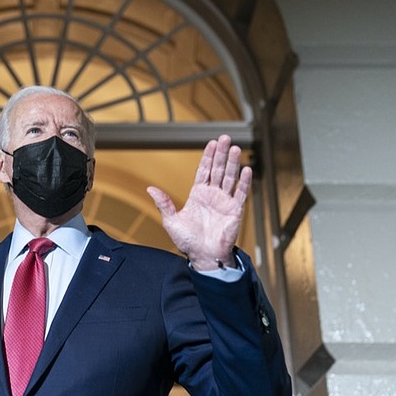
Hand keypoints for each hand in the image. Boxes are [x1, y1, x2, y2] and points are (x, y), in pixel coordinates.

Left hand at [147, 135, 250, 270]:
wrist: (203, 257)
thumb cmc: (187, 242)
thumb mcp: (171, 221)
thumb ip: (164, 203)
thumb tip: (150, 188)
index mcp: (197, 195)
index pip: (203, 170)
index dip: (208, 157)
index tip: (212, 143)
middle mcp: (212, 195)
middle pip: (218, 170)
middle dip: (222, 154)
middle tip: (226, 138)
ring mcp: (224, 202)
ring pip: (230, 178)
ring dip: (233, 163)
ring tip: (236, 149)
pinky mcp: (235, 211)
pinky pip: (240, 194)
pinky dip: (243, 182)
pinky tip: (246, 169)